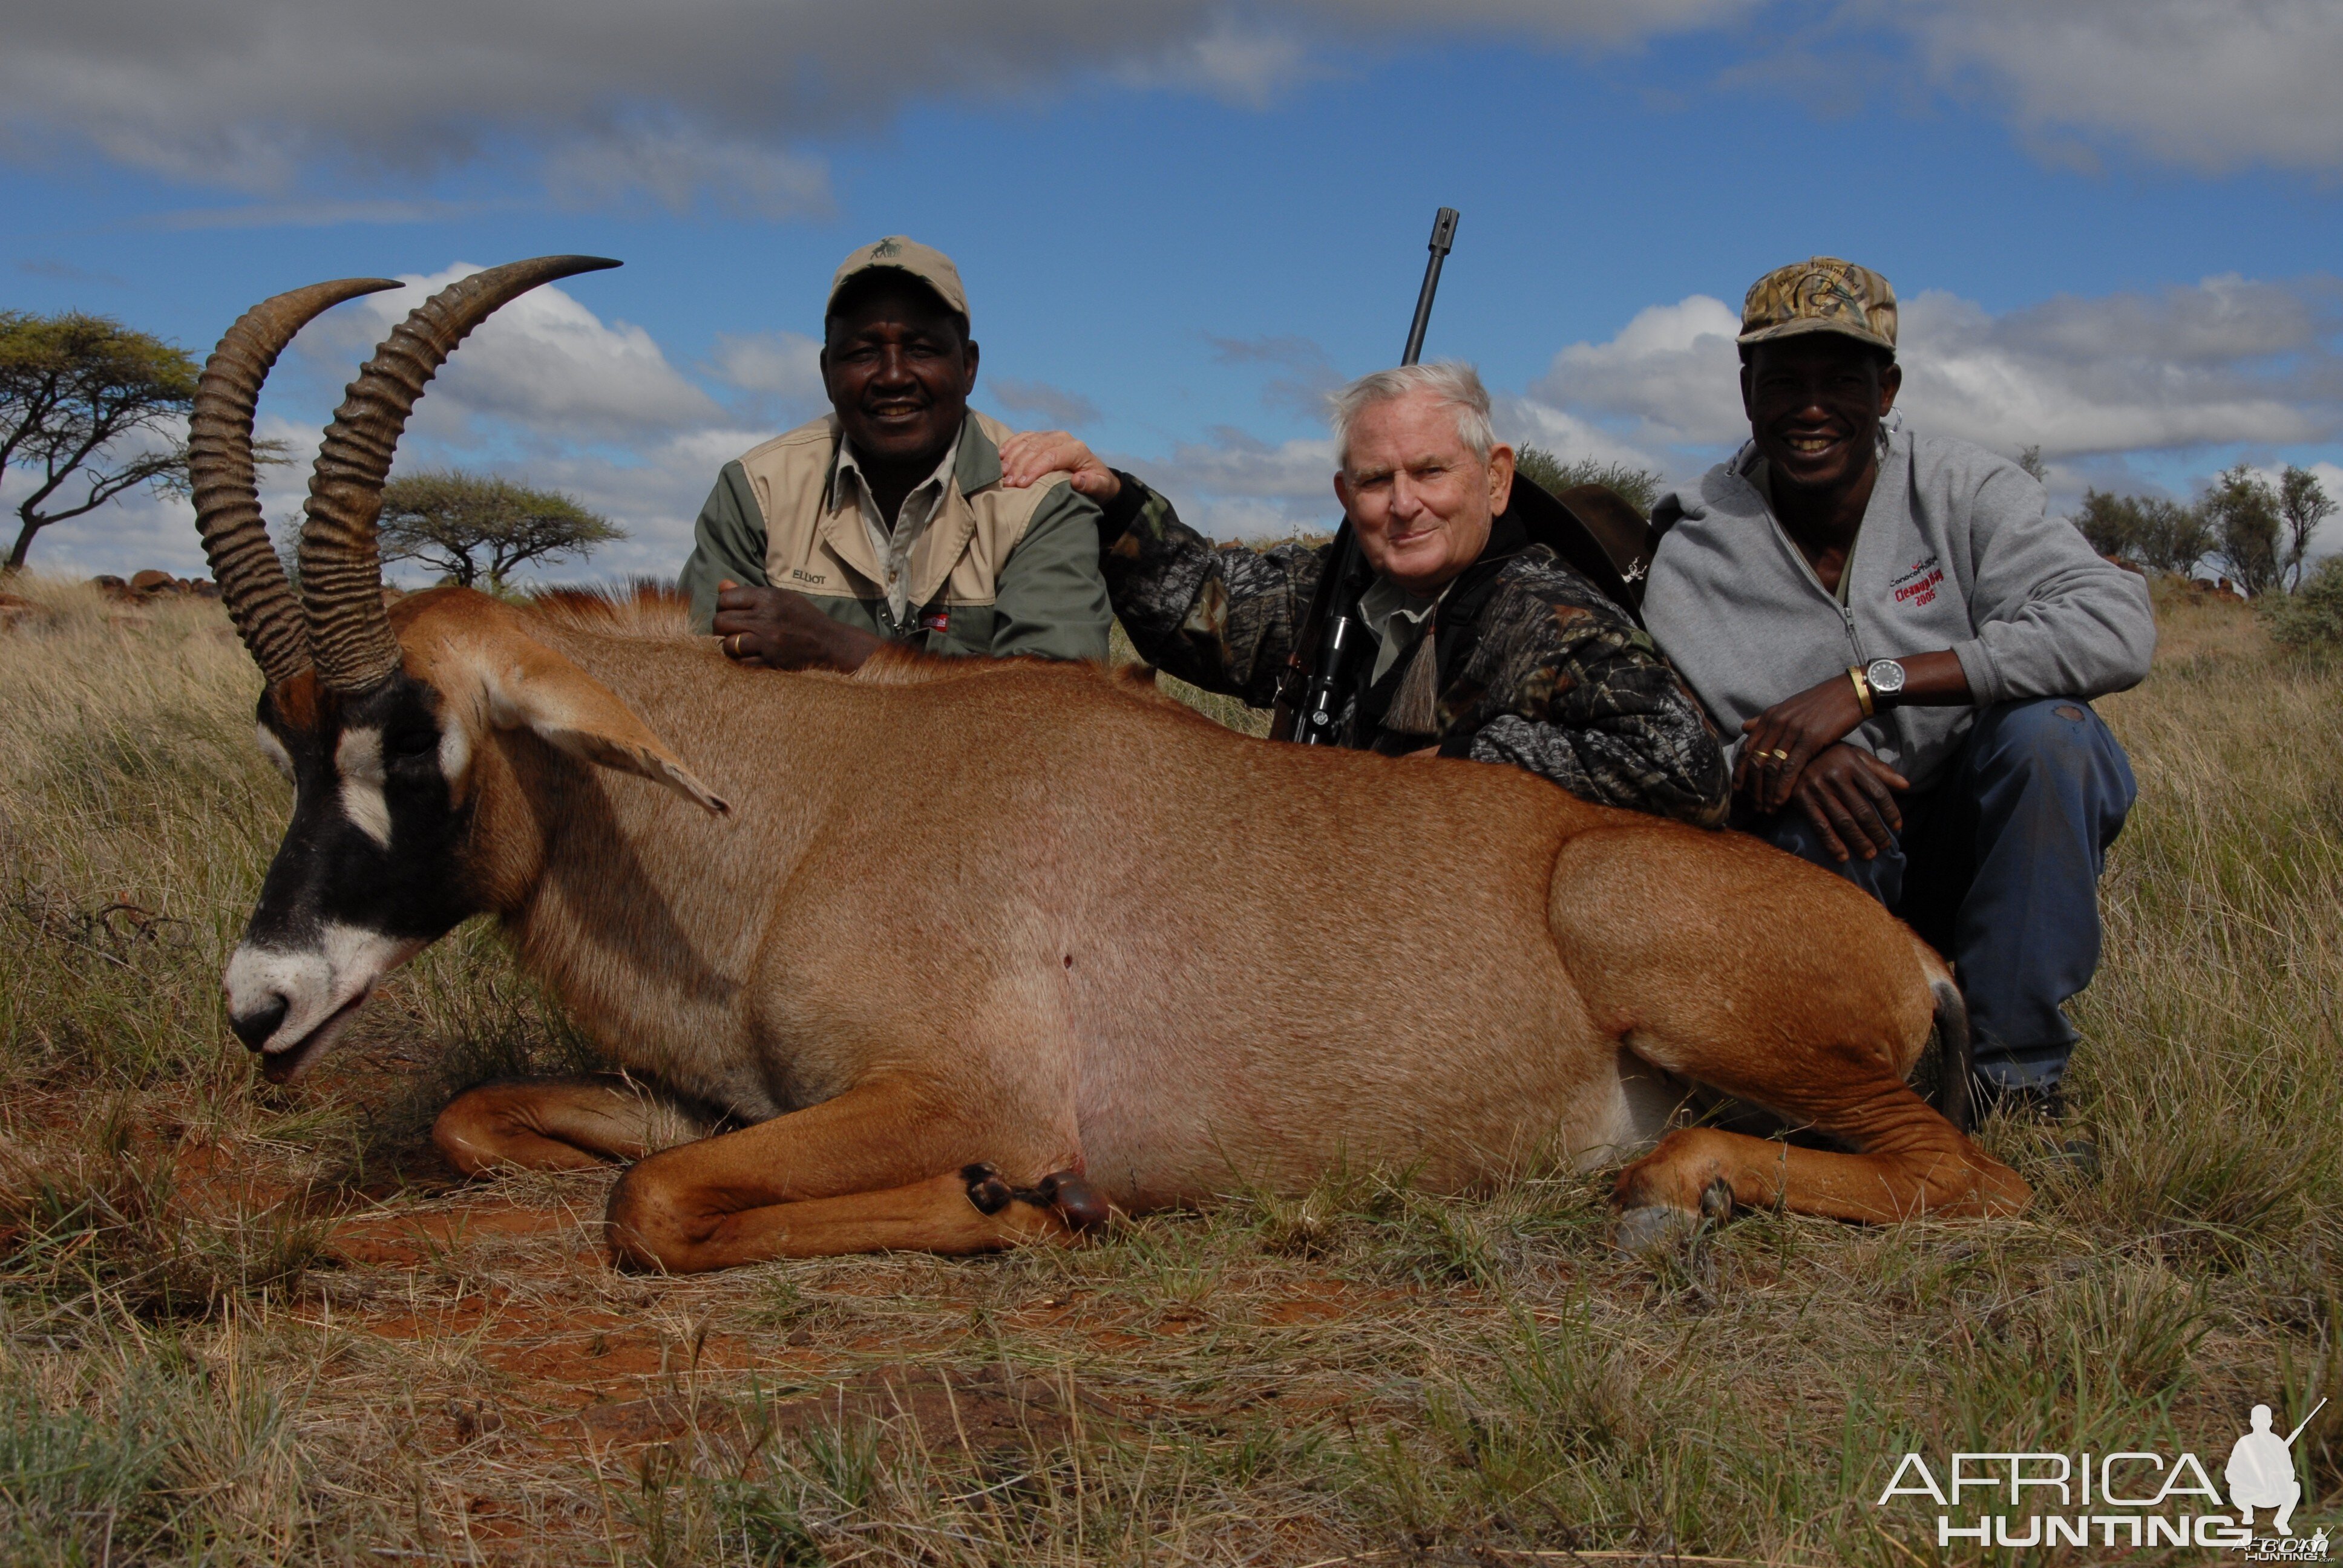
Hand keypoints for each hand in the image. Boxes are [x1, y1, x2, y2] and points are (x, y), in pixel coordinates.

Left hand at [712, 581, 880, 671]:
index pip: (725, 599)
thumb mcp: (780, 597)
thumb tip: (721, 586)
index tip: (731, 611)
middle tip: (731, 629)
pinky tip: (748, 654)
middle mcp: (766, 618)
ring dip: (729, 644)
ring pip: (728, 644)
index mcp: (768, 598)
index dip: (723, 605)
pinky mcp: (770, 660)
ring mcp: (767, 641)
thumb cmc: (802, 616)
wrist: (827, 642)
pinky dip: (740, 658)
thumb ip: (749, 593)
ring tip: (738, 643)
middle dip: (722, 626)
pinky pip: (741, 661)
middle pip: (721, 622)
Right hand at [997, 430, 1120, 502]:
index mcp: (1077, 449)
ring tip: (1002, 474)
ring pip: (1027, 441)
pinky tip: (1000, 456)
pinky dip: (1011, 445)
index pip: (1051, 456)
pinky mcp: (1042, 437)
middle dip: (1020, 465)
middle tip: (1008, 483)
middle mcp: (1063, 438)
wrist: (1096, 474)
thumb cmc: (1098, 484)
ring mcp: (1051, 436)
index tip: (1021, 485)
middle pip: (1036, 448)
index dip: (1034, 469)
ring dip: (1012, 457)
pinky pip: (1023, 437)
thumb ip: (1092, 484)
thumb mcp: (1101, 487)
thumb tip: (1077, 480)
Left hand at [1736, 670, 1868, 812]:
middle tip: (1753, 806)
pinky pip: (1791, 767)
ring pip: (1771, 767)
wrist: (1850, 693)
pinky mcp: (1810, 738)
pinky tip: (1780, 801)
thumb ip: (1765, 720)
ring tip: (1766, 809)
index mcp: (1769, 716)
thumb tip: (1743, 727)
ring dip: (1766, 792)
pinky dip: (1783, 787)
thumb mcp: (1789, 709)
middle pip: (1755, 761)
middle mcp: (1776, 722)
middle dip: (1752, 788)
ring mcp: (1792, 730)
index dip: (1740, 772)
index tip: (1738, 791)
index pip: (1746, 749)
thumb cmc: (1821, 703)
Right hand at [1782, 743, 1909, 861]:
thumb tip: (1906, 785)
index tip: (1898, 828)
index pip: (1878, 792)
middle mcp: (1834, 774)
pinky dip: (1832, 843)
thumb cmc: (1831, 757)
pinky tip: (1843, 856)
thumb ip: (1879, 770)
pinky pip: (1820, 826)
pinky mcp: (1801, 799)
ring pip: (1843, 821)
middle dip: (1876, 832)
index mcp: (1852, 762)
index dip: (1890, 812)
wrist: (1791, 756)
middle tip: (1885, 846)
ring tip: (1870, 855)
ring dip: (1859, 841)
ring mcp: (1816, 788)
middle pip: (1862, 810)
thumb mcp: (1855, 756)